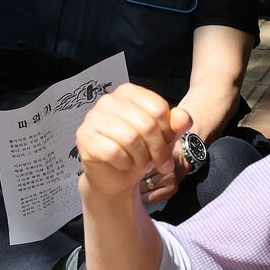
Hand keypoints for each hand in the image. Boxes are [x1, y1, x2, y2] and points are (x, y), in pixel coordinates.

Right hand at [76, 84, 191, 200]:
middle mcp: (108, 100)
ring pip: (130, 139)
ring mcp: (93, 117)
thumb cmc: (139, 151)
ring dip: (142, 159)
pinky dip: (125, 164)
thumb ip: (174, 125)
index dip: (169, 132)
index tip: (169, 146)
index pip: (158, 108)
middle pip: (146, 124)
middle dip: (159, 150)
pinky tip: (124, 165)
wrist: (114, 177)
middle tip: (162, 164)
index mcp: (128, 92)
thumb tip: (184, 118)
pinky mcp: (84, 137)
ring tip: (142, 164)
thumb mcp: (162, 138)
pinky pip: (113, 152)